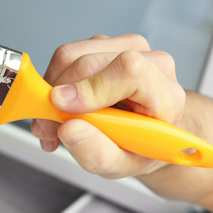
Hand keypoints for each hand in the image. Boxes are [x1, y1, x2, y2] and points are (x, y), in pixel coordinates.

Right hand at [31, 34, 185, 178]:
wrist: (146, 135)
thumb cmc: (139, 148)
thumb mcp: (121, 166)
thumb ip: (97, 153)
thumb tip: (68, 129)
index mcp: (165, 93)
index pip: (130, 71)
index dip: (91, 86)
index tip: (61, 106)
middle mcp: (149, 61)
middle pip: (90, 62)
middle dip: (57, 96)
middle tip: (48, 129)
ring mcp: (126, 48)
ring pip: (72, 55)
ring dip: (52, 90)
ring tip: (56, 123)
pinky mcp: (104, 46)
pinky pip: (67, 57)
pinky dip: (55, 84)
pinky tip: (62, 109)